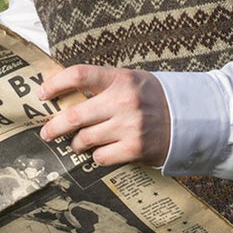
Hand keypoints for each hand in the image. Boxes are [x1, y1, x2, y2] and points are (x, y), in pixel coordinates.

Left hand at [38, 64, 170, 167]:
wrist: (189, 119)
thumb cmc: (152, 99)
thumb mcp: (131, 81)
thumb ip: (102, 85)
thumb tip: (63, 96)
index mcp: (120, 79)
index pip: (79, 75)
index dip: (55, 84)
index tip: (42, 94)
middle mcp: (123, 101)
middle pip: (74, 115)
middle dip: (55, 126)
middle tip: (47, 133)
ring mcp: (129, 126)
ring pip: (85, 139)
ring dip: (77, 144)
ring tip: (80, 143)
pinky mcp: (135, 149)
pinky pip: (100, 158)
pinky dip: (97, 157)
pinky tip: (102, 152)